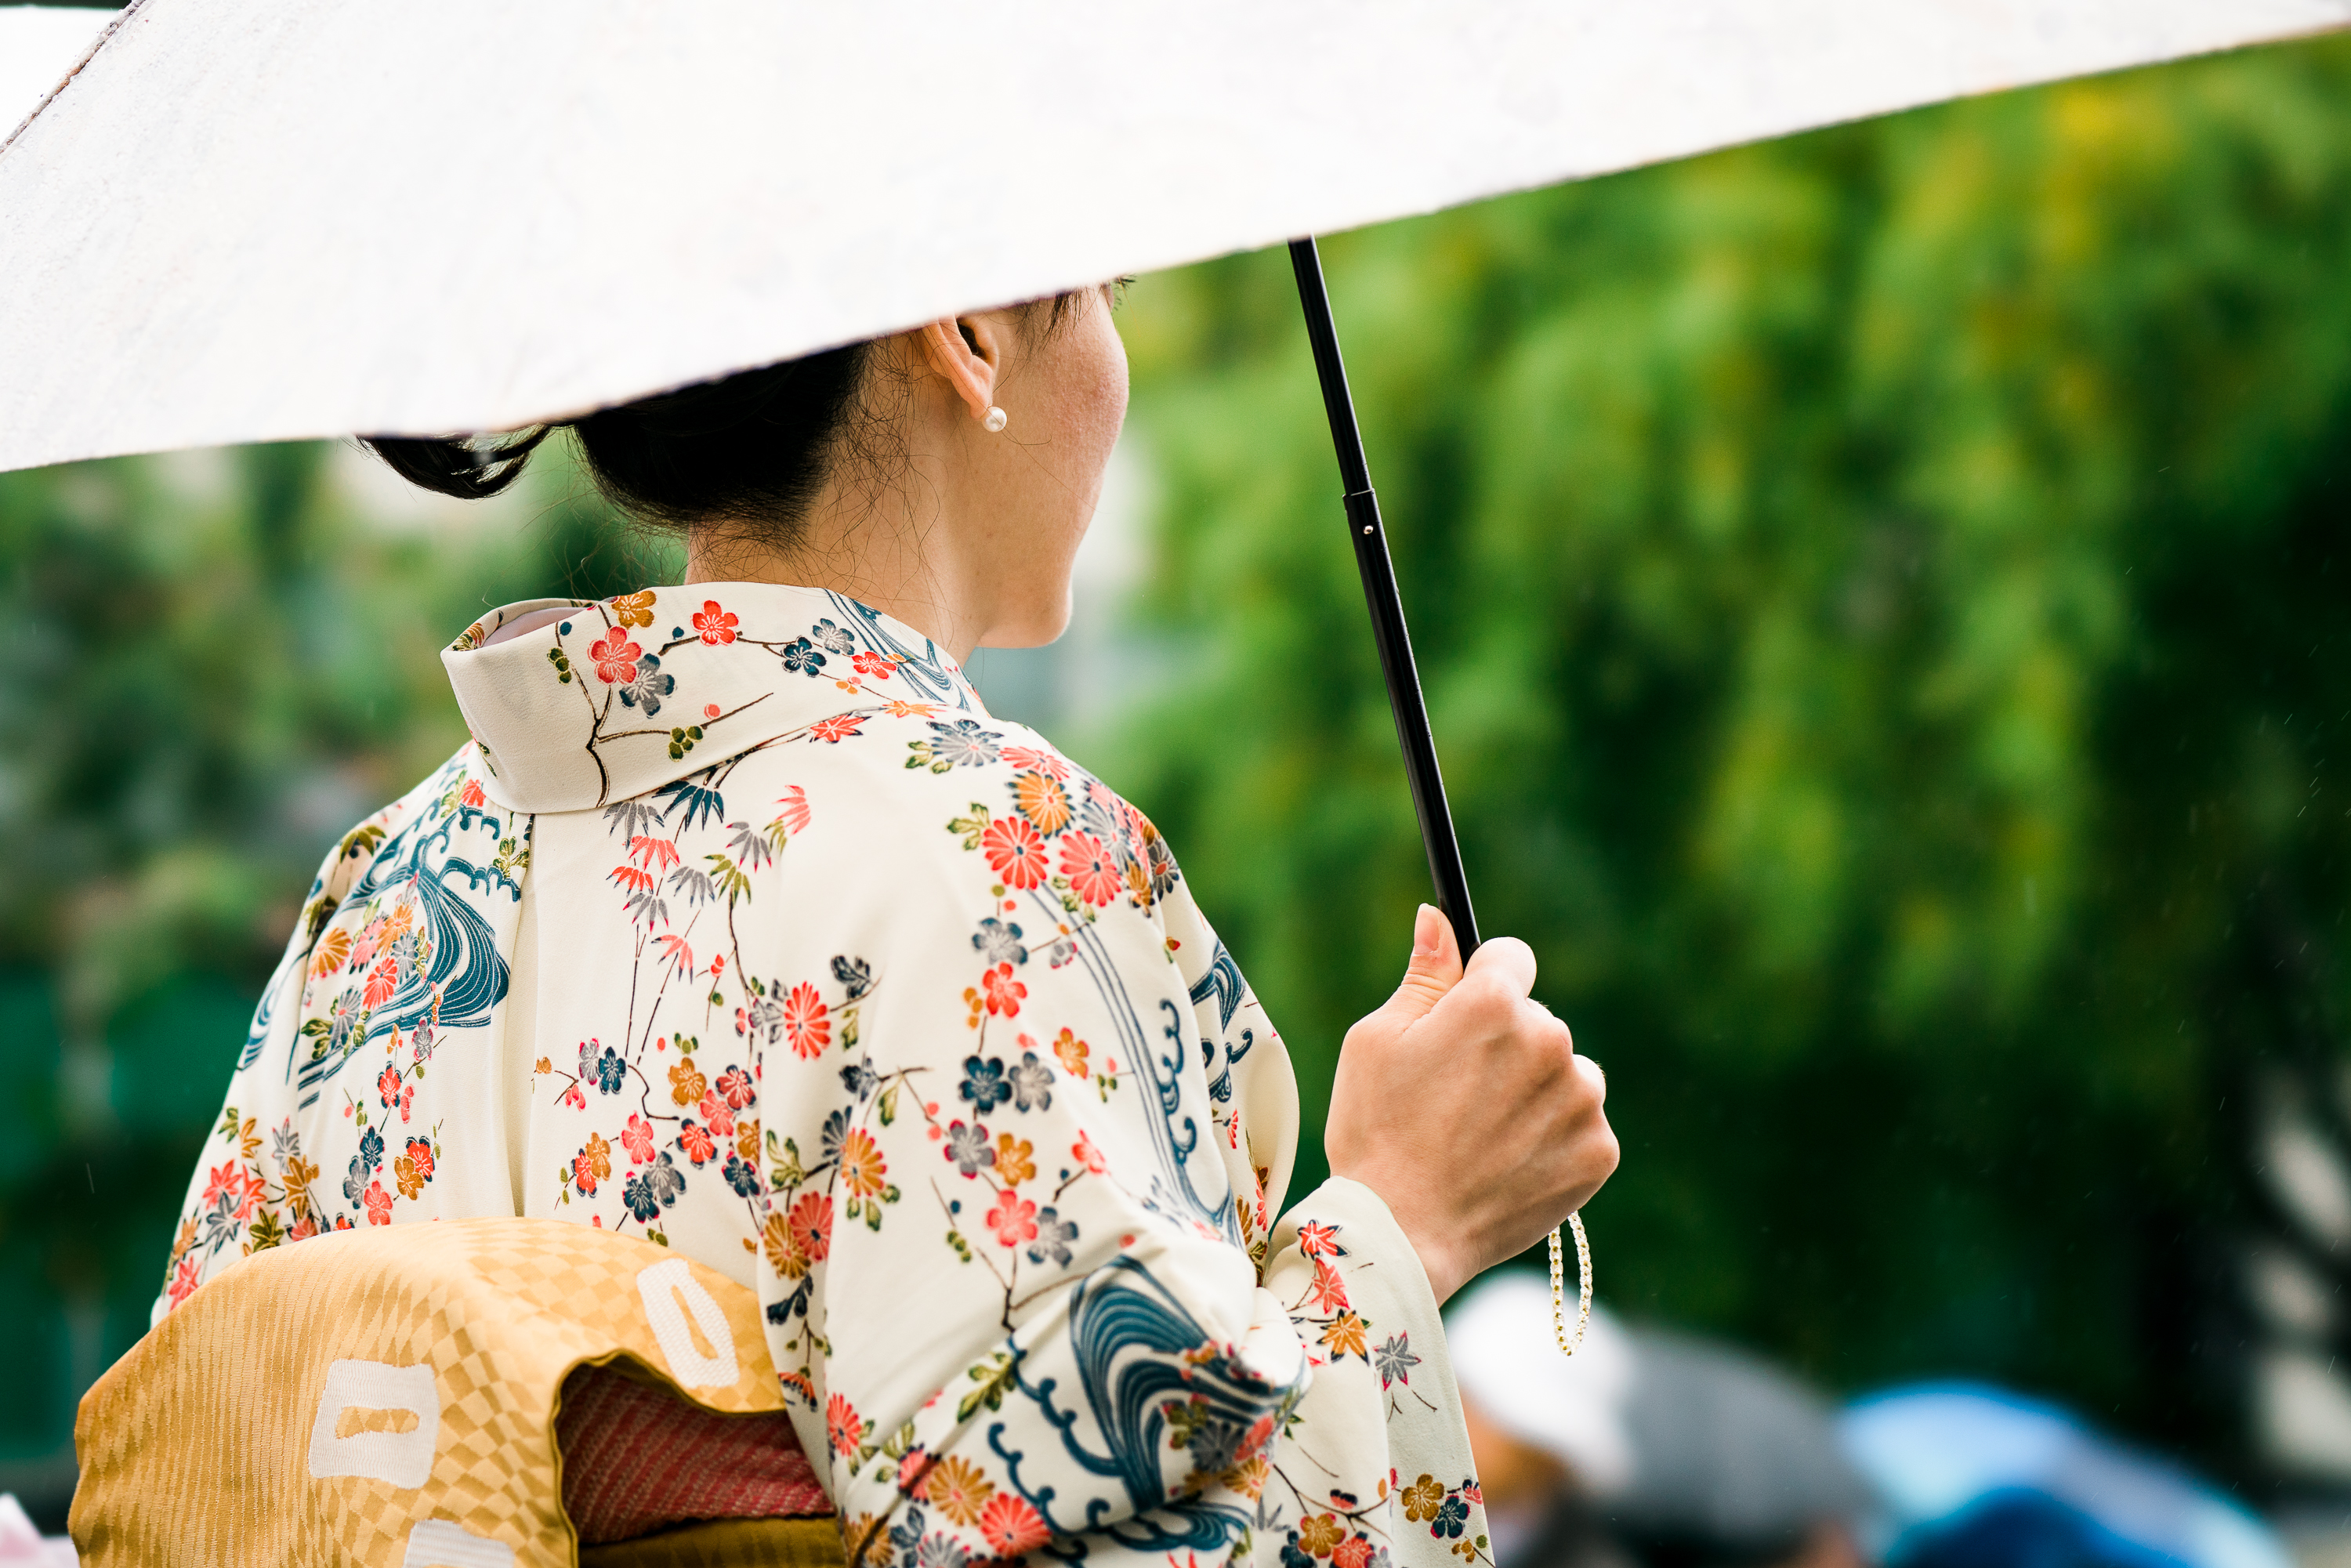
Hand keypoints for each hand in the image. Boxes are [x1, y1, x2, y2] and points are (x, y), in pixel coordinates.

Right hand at [1324, 905, 1615, 1303]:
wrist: (1404, 1234)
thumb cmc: (1376, 1132)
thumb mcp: (1377, 1041)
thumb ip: (1423, 975)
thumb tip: (1438, 916)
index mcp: (1494, 1003)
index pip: (1510, 958)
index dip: (1482, 985)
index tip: (1462, 1022)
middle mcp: (1550, 1041)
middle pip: (1536, 1020)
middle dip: (1505, 1045)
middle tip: (1456, 1097)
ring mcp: (1581, 1099)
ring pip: (1564, 1072)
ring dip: (1534, 1091)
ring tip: (1482, 1136)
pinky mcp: (1599, 1149)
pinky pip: (1580, 1124)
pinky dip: (1552, 1139)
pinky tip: (1509, 1164)